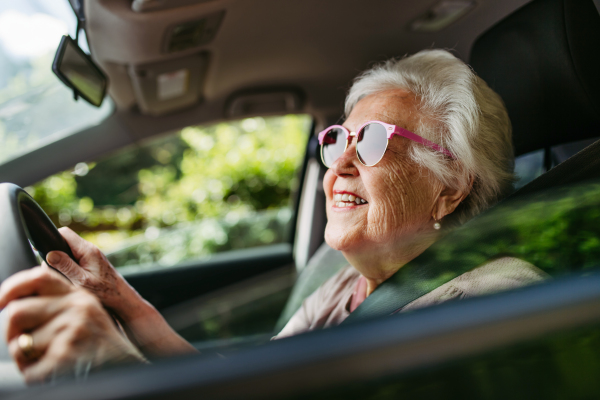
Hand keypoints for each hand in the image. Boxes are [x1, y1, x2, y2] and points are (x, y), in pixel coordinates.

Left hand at [0, 267, 145, 383]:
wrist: (129, 370)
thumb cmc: (103, 347)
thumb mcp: (88, 314)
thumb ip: (61, 301)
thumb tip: (19, 297)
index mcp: (79, 295)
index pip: (37, 277)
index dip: (11, 288)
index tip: (0, 302)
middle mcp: (77, 307)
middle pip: (17, 312)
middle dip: (11, 334)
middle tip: (22, 345)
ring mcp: (72, 330)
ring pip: (20, 344)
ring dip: (26, 360)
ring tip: (47, 362)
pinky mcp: (65, 355)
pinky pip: (30, 370)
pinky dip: (36, 377)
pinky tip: (54, 374)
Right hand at [46, 228, 196, 357]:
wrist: (123, 300)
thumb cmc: (106, 293)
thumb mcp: (82, 281)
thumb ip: (66, 266)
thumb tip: (50, 254)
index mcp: (87, 251)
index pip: (65, 233)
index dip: (51, 238)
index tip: (42, 251)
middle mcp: (90, 250)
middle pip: (65, 241)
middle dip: (55, 253)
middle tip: (52, 270)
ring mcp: (92, 256)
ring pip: (69, 252)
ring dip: (61, 262)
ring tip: (62, 277)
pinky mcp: (92, 264)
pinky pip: (75, 260)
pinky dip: (69, 268)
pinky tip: (70, 280)